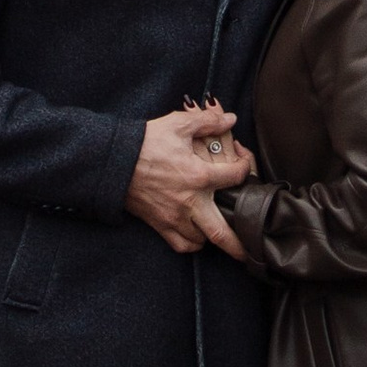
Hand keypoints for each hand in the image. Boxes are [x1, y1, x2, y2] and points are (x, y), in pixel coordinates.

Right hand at [128, 102, 251, 257]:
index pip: (236, 177)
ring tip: (224, 230)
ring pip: (203, 240)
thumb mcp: (178, 123)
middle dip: (240, 244)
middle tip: (253, 247)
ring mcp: (174, 216)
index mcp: (199, 175)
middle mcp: (190, 202)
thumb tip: (230, 118)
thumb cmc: (146, 142)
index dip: (246, 168)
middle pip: (222, 233)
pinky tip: (198, 235)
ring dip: (215, 237)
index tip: (244, 164)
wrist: (114, 161)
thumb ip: (207, 121)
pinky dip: (193, 244)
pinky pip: (181, 244)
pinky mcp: (160, 224)